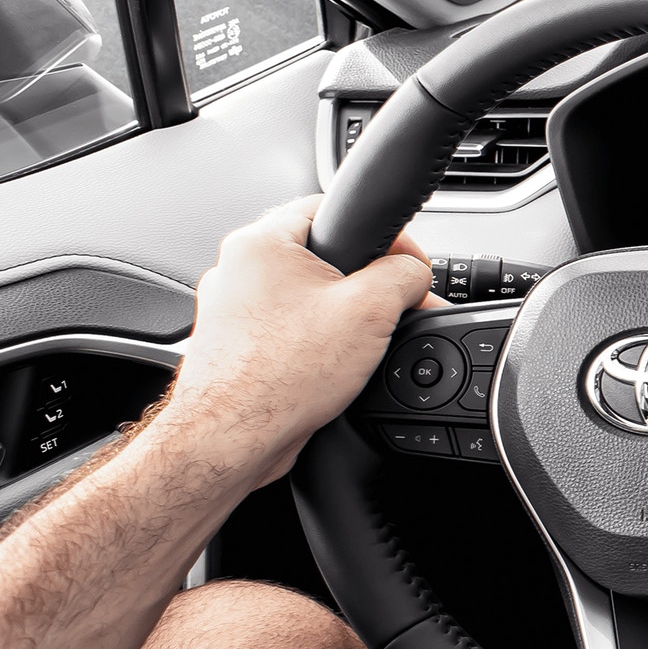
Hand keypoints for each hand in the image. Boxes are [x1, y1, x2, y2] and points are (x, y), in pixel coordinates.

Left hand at [158, 196, 435, 486]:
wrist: (231, 442)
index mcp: (260, 243)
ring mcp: (231, 310)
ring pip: (306, 297)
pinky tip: (329, 369)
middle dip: (365, 283)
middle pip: (323, 256)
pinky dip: (314, 343)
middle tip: (388, 309)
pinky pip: (289, 330)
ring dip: (340, 317)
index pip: (333, 207)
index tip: (407, 264)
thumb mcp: (371, 310)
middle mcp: (236, 270)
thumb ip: (404, 275)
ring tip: (357, 347)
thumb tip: (414, 274)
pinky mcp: (236, 346)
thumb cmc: (278, 378)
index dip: (385, 234)